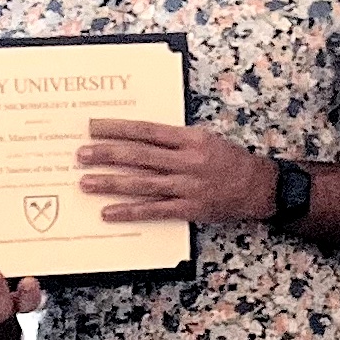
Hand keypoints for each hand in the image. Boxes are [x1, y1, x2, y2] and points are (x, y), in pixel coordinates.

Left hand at [76, 119, 276, 225]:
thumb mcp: (202, 138)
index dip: (118, 128)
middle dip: (106, 154)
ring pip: (141, 184)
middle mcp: (186, 161)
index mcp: (189, 139)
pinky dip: (129, 211)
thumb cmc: (227, 159)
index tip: (93, 127)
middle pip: (139, 156)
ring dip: (110, 183)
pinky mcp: (188, 209)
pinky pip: (154, 211)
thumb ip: (172, 138)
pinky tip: (109, 212)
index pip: (146, 131)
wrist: (258, 187)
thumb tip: (135, 136)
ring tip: (85, 182)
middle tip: (81, 154)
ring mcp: (187, 187)